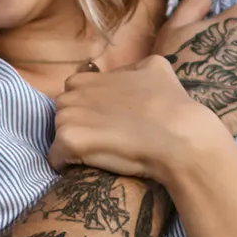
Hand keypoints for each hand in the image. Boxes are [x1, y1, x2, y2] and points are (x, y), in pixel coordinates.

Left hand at [49, 56, 231, 181]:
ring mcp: (71, 115)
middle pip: (63, 109)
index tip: (105, 120)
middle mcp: (77, 91)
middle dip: (77, 123)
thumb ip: (132, 68)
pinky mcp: (71, 140)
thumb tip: (127, 74)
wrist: (180, 137)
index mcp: (93, 77)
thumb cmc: (172, 106)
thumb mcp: (156, 68)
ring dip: (72, 143)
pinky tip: (85, 168)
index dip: (88, 106)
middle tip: (102, 139)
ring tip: (97, 154)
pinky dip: (66, 164)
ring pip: (58, 131)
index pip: (74, 89)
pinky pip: (56, 156)